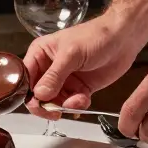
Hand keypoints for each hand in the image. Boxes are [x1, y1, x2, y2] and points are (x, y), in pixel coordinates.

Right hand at [24, 14, 147, 119]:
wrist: (123, 39)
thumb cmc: (95, 36)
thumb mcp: (71, 54)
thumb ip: (54, 76)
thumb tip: (39, 95)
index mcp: (40, 53)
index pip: (25, 77)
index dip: (28, 92)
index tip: (38, 103)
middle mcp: (49, 68)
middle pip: (37, 94)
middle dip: (46, 104)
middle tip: (55, 112)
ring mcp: (64, 79)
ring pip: (54, 102)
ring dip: (64, 105)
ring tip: (77, 100)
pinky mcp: (78, 88)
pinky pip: (71, 103)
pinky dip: (76, 105)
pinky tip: (84, 99)